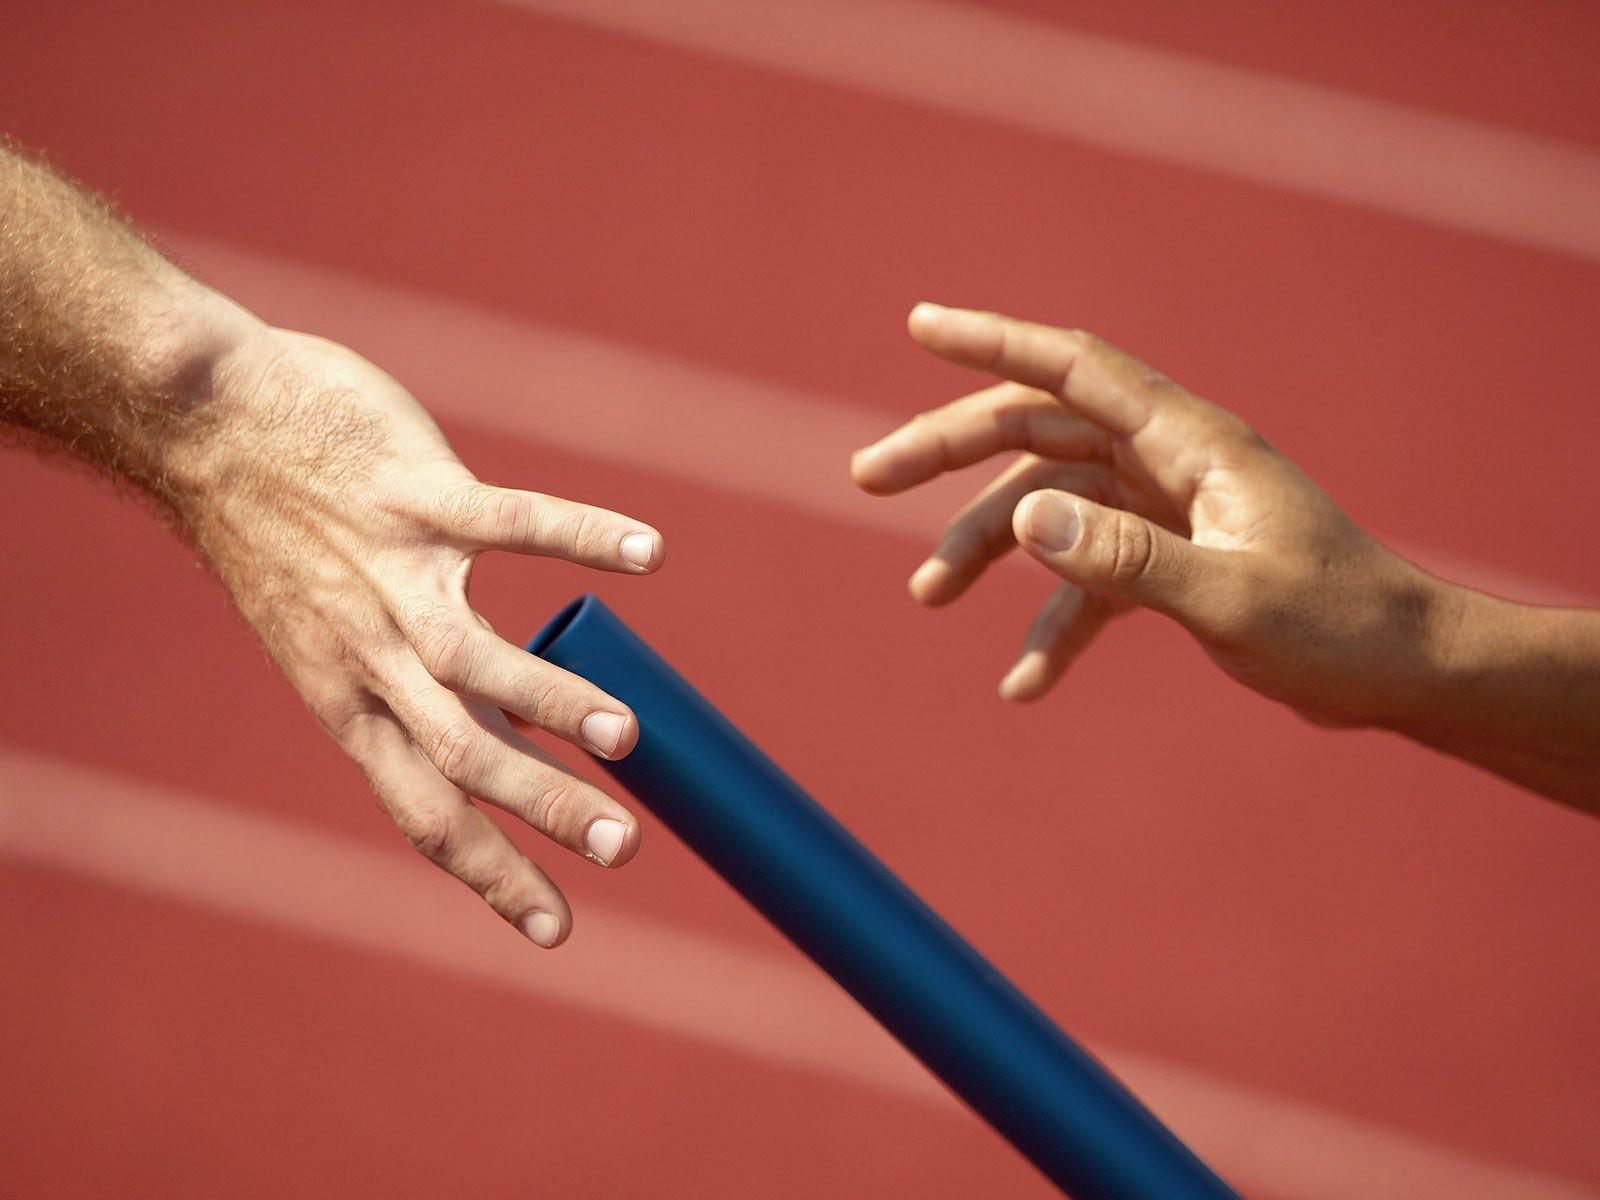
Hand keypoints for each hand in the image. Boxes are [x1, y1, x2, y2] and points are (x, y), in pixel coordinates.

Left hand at [173, 327, 664, 945]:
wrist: (194, 425)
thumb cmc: (281, 540)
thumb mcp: (329, 641)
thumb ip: (412, 690)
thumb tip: (512, 731)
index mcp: (351, 701)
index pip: (425, 814)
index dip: (492, 875)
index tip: (558, 930)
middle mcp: (370, 651)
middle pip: (460, 754)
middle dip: (544, 807)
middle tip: (624, 848)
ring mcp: (393, 569)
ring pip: (476, 654)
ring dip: (553, 698)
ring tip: (628, 736)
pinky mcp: (415, 489)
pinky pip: (509, 519)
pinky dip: (582, 537)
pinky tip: (648, 554)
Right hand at [852, 304, 1446, 729]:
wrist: (1399, 672)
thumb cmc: (1338, 625)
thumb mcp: (1231, 598)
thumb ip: (1126, 561)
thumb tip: (1023, 524)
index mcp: (1186, 443)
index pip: (1073, 368)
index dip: (992, 340)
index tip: (921, 324)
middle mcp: (1166, 461)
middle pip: (1035, 431)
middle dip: (949, 450)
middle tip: (867, 476)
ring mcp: (1162, 510)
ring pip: (1047, 506)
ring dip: (985, 546)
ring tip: (926, 597)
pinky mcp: (1167, 562)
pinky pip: (1085, 580)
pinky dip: (1050, 624)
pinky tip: (1023, 684)